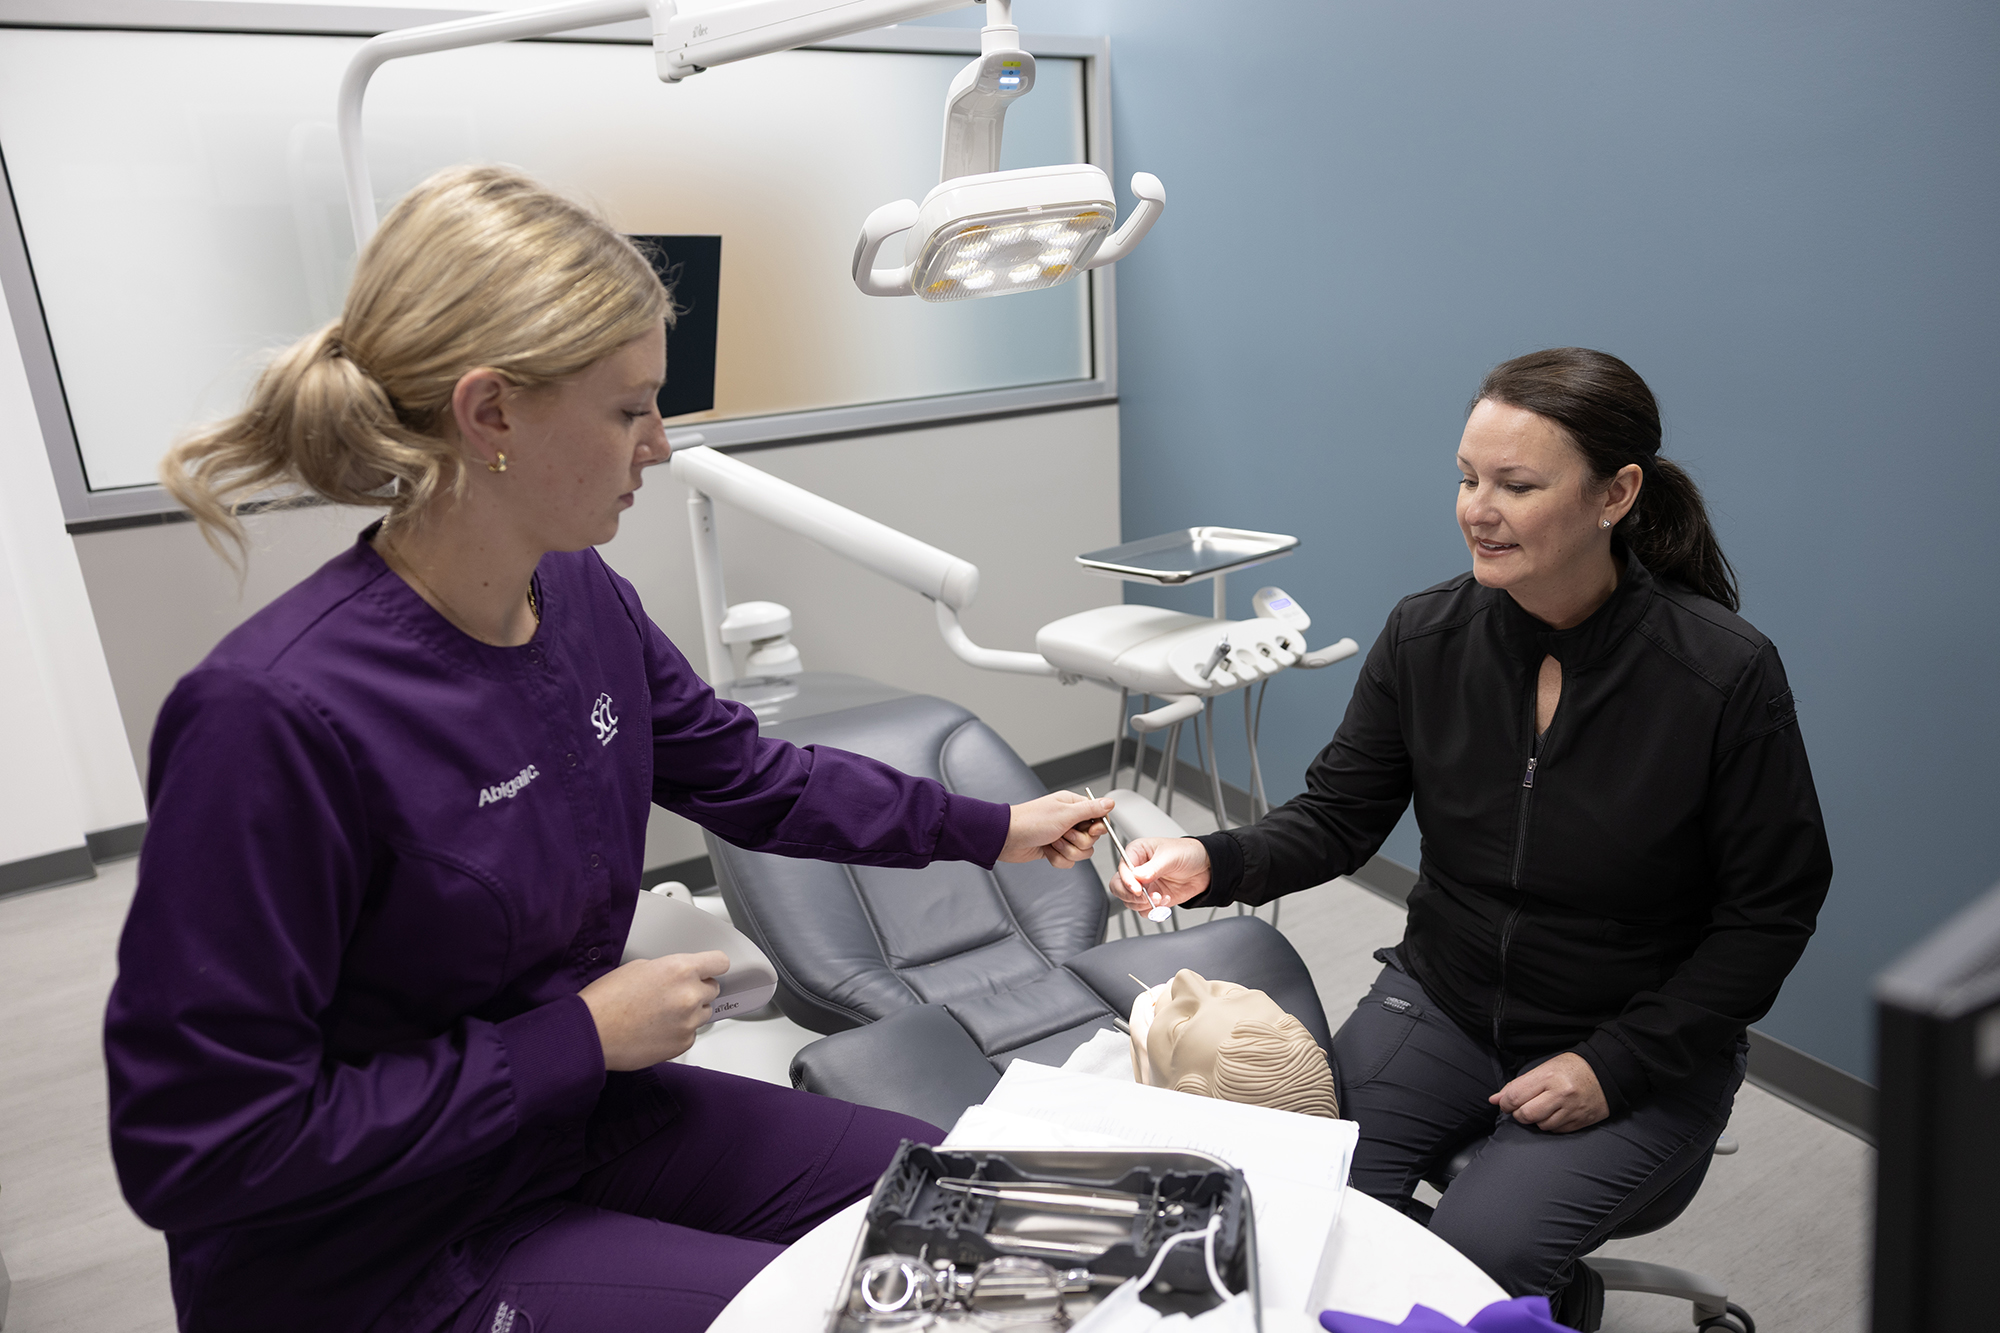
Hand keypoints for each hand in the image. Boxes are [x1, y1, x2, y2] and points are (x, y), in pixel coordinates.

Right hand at [579, 949, 728, 1070]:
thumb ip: (669, 968)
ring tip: (660, 1013)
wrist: (591, 1033)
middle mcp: (689, 995)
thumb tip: (681, 974)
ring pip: (704, 1013)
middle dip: (697, 989)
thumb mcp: (639, 967)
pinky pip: (691, 1033)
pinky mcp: (682, 1044)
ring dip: (689, 1012)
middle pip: (713, 989)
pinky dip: (679, 1031)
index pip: (720, 962)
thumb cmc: (607, 1000)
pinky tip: (656, 1029)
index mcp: (680, 969)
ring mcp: (688, 1022)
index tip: (710, 969)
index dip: (713, 966)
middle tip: (672, 993)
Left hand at [1002, 791, 1114, 867]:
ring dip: (1066, 850)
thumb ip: (1090, 809)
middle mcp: (1069, 820)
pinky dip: (1058, 859)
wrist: (1007, 838)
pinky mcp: (1055, 850)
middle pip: (1091, 839)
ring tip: (1052, 842)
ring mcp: (1062, 836)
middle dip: (1077, 841)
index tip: (1090, 830)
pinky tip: (1047, 850)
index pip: (1099, 817)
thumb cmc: (1031, 821)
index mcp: (1073, 806)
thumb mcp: (1065, 813)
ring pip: (1081, 852)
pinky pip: (1068, 861)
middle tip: (1063, 833)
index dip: (1098, 828)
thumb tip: (1110, 802)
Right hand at [1110, 836, 1211, 913]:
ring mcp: (1144, 885)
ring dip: (1145, 904)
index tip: (1137, 889)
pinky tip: (1166, 901)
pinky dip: (1153, 911)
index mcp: (1137, 852)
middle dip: (1132, 896)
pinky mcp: (1152, 898)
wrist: (1206, 868)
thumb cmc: (1188, 853)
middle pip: (1118, 887)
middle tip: (1147, 897)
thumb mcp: (1171, 856)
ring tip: (1161, 898)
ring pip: (1130, 902)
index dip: (1127, 880)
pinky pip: (1143, 910)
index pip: (1122, 868)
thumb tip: (1138, 877)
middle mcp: (1137, 870)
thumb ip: (1153, 868)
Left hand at [1490, 1052, 1608, 1132]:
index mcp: (1548, 1076)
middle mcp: (1560, 1094)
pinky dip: (1550, 1125)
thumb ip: (1518, 1085)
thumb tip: (1495, 1099)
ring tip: (1540, 1109)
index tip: (1504, 1103)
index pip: (1515, 1096)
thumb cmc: (1572, 1068)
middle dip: (1518, 1114)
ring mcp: (1571, 1110)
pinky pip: (1556, 1131)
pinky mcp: (1580, 1121)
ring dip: (1535, 1120)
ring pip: (1541, 1126)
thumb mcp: (1544, 1068)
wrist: (1606, 1072)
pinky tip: (1553, 1115)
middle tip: (1521, 1108)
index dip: (1504, 1103)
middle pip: (1526, 1115)